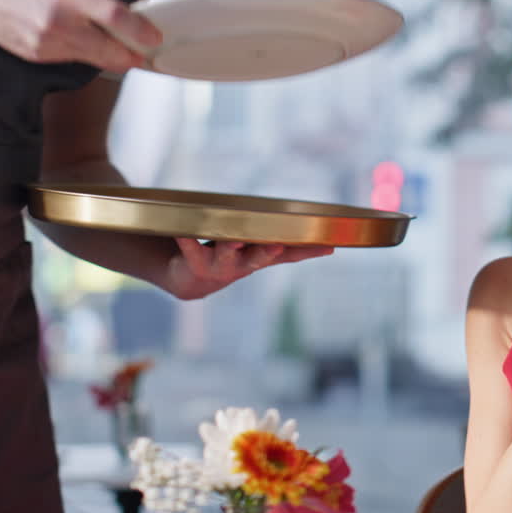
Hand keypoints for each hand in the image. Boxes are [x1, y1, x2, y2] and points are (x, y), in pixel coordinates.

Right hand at [0, 0, 160, 71]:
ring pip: (93, 59)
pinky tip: (75, 38)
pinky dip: (82, 52)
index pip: (113, 17)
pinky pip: (72, 59)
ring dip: (108, 55)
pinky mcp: (39, 57)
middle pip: (109, 51)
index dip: (139, 30)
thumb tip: (120, 14)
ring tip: (110, 42)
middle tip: (141, 52)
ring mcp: (47, 45)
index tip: (153, 37)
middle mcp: (57, 24)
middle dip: (130, 55)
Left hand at [165, 240, 333, 299]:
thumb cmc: (232, 259)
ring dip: (231, 247)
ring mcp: (218, 264)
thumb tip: (330, 244)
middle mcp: (242, 264)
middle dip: (266, 252)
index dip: (308, 251)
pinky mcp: (194, 260)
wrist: (191, 281)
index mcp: (261, 258)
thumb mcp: (261, 253)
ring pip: (226, 254)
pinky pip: (189, 245)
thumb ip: (290, 249)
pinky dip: (185, 239)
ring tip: (234, 239)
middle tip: (277, 245)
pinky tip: (181, 231)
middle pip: (257, 258)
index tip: (329, 245)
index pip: (289, 256)